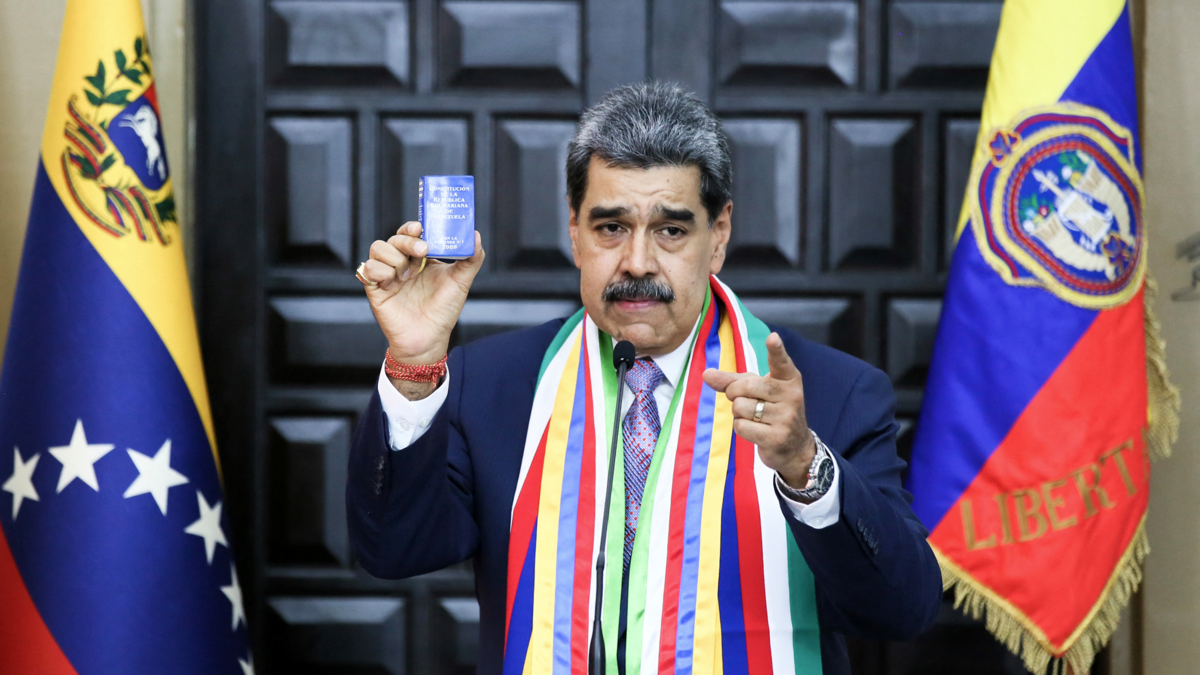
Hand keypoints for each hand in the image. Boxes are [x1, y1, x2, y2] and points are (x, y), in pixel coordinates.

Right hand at [359, 222, 484, 394]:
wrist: (429, 339)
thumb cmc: (443, 311)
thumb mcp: (461, 282)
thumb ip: (471, 258)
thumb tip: (475, 235)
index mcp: (420, 258)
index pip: (410, 233)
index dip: (412, 227)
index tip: (421, 228)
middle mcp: (402, 263)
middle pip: (394, 238)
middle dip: (407, 240)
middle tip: (423, 250)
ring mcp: (387, 275)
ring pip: (378, 248)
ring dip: (394, 257)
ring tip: (407, 275)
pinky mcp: (375, 289)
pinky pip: (367, 268)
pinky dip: (379, 271)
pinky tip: (392, 282)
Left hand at [702, 332, 815, 487]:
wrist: (795, 446)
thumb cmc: (771, 409)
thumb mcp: (756, 390)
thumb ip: (731, 380)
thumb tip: (706, 374)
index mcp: (789, 379)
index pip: (780, 361)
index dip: (776, 349)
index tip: (772, 337)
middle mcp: (792, 395)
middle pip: (745, 386)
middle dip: (734, 393)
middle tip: (743, 399)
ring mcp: (786, 417)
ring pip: (740, 407)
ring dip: (738, 413)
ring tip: (754, 417)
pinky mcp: (777, 437)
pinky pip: (741, 426)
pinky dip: (740, 427)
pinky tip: (755, 430)